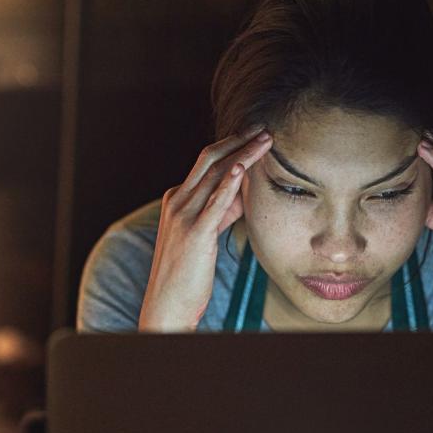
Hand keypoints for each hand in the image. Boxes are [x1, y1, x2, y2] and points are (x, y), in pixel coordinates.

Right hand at [139, 125, 273, 330]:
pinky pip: (214, 202)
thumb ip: (222, 211)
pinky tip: (243, 168)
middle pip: (209, 159)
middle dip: (238, 141)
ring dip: (243, 154)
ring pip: (215, 174)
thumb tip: (244, 192)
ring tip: (265, 140)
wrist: (167, 304)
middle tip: (263, 129)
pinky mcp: (195, 233)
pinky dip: (229, 182)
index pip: (206, 164)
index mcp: (177, 199)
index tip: (254, 136)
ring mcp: (183, 216)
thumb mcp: (206, 234)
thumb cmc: (188, 273)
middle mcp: (177, 201)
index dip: (232, 146)